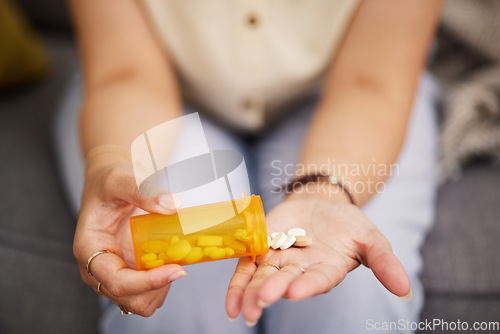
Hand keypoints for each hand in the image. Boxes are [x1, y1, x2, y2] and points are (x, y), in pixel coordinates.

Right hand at [73, 153, 185, 316]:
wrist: (109, 185)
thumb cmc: (108, 183)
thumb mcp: (121, 180)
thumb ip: (144, 192)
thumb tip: (172, 205)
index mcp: (90, 249)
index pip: (116, 282)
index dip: (148, 282)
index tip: (177, 269)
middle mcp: (99, 269)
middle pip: (131, 300)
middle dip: (158, 286)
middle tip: (179, 262)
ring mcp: (115, 274)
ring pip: (142, 302)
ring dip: (163, 286)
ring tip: (173, 257)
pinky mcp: (130, 273)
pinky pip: (150, 292)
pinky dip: (165, 282)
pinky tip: (170, 259)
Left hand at [225, 196, 410, 324]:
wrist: (323, 205)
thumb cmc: (348, 224)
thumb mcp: (371, 237)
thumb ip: (384, 261)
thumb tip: (405, 290)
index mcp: (327, 268)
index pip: (318, 279)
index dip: (307, 285)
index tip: (295, 291)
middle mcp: (302, 268)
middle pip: (285, 280)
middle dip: (272, 290)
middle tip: (261, 300)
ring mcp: (280, 260)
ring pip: (263, 278)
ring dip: (251, 292)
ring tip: (243, 308)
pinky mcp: (263, 249)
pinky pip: (247, 268)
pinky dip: (238, 284)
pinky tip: (231, 303)